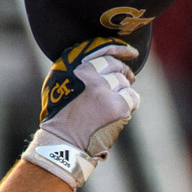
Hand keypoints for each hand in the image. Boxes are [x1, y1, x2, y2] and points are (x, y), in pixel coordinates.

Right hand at [23, 38, 138, 188]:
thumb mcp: (59, 84)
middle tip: (129, 79)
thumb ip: (77, 69)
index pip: (104, 48)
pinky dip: (130, 104)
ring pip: (124, 83)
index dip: (121, 49)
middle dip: (124, 73)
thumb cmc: (60, 117)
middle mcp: (89, 74)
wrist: (62, 143)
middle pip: (116, 66)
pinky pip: (132, 98)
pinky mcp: (116, 106)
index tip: (132, 53)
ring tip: (114, 105)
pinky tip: (122, 112)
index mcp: (74, 65)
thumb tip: (100, 61)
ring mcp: (104, 89)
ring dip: (122, 92)